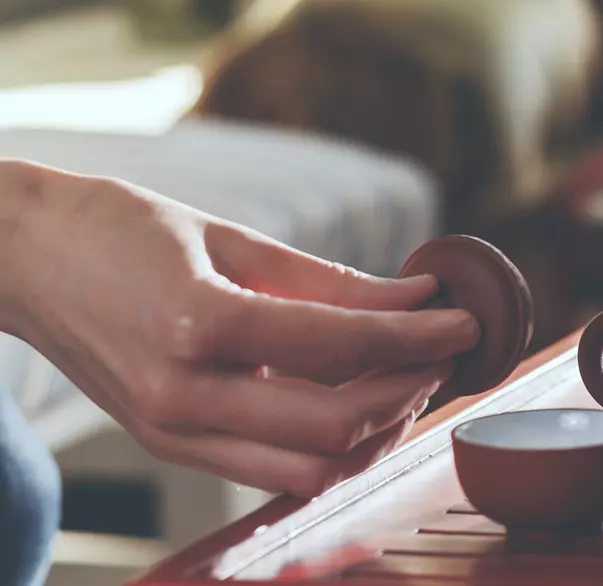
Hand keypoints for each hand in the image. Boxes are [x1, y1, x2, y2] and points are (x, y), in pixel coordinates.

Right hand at [0, 163, 478, 497]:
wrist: (21, 260)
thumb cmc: (119, 230)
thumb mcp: (233, 238)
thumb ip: (332, 280)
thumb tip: (417, 296)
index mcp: (197, 323)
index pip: (341, 345)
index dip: (417, 336)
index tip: (461, 322)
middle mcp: (182, 394)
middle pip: (337, 426)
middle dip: (408, 391)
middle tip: (438, 354)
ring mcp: (172, 431)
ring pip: (311, 469)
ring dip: (375, 432)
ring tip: (402, 379)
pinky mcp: (169, 446)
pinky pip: (272, 470)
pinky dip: (328, 448)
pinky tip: (351, 401)